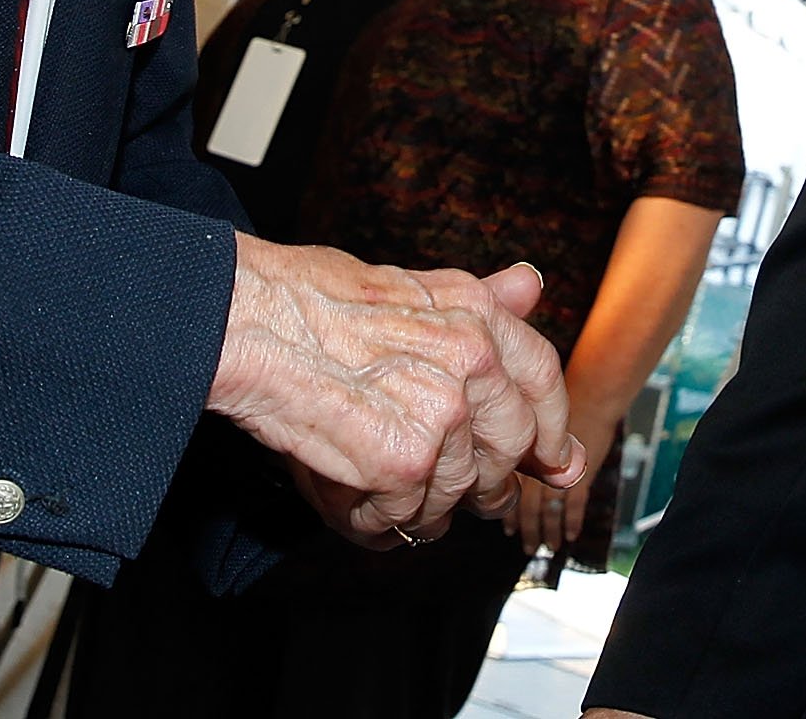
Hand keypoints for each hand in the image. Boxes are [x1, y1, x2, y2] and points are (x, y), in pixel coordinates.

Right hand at [208, 235, 580, 548]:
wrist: (250, 322)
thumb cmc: (311, 299)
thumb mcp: (411, 284)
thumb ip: (478, 298)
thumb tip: (531, 286)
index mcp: (477, 316)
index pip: (542, 378)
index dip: (551, 427)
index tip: (554, 461)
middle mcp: (472, 364)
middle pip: (508, 449)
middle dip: (488, 483)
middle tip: (461, 496)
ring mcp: (442, 417)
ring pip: (455, 495)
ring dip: (419, 506)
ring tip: (377, 488)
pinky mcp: (404, 465)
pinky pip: (405, 520)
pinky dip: (374, 522)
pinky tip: (349, 498)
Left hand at [512, 400, 609, 554]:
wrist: (592, 399)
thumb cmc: (565, 409)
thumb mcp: (539, 429)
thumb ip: (527, 453)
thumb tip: (512, 473)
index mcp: (526, 456)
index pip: (512, 491)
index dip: (509, 512)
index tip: (507, 528)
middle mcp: (538, 467)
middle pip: (527, 506)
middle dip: (526, 528)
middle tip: (527, 545)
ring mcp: (559, 473)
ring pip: (547, 511)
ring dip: (547, 531)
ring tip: (548, 545)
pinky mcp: (581, 476)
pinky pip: (573, 506)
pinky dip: (570, 522)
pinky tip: (570, 534)